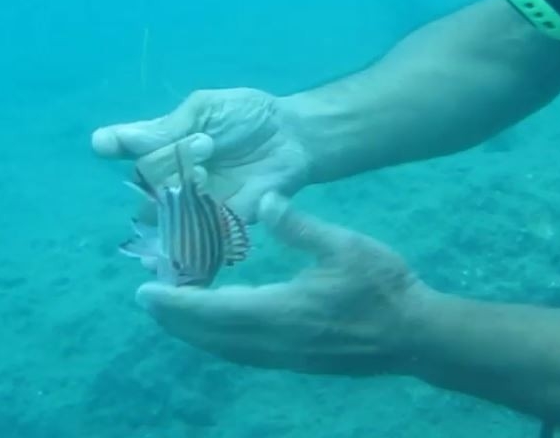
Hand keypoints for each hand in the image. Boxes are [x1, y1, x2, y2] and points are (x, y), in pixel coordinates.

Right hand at [91, 88, 312, 221]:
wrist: (294, 136)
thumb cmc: (247, 116)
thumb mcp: (206, 109)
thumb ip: (168, 128)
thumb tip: (114, 138)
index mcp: (164, 142)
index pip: (128, 146)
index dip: (115, 145)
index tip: (106, 145)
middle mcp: (172, 175)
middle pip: (148, 181)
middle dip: (166, 166)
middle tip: (204, 147)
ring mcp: (195, 201)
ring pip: (167, 214)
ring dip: (174, 207)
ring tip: (194, 190)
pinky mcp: (222, 221)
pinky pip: (200, 236)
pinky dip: (191, 243)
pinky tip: (183, 250)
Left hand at [136, 193, 427, 376]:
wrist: (415, 334)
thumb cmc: (382, 285)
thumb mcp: (343, 245)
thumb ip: (298, 226)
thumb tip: (262, 198)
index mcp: (281, 311)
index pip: (213, 310)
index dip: (175, 302)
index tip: (145, 291)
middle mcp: (274, 341)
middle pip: (210, 335)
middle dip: (175, 318)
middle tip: (147, 297)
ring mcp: (284, 355)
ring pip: (225, 347)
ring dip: (194, 330)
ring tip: (172, 310)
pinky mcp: (295, 360)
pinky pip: (244, 352)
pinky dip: (219, 338)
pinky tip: (217, 324)